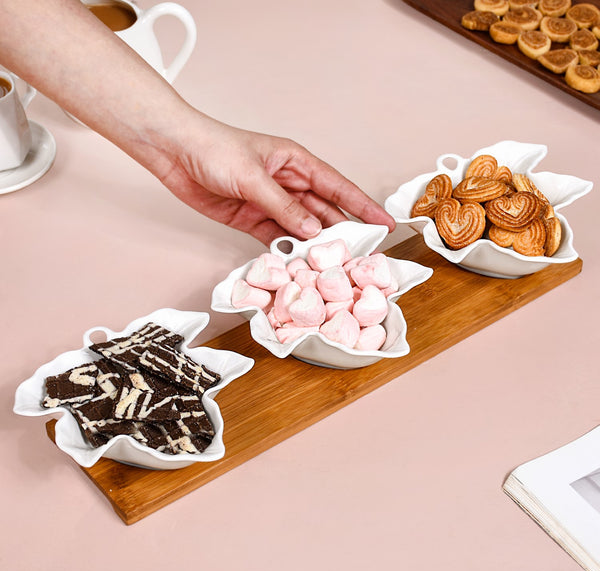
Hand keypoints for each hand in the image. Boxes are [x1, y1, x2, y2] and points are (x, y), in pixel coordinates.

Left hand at [155, 115, 395, 244]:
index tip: (384, 224)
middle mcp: (288, 183)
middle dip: (341, 233)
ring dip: (313, 246)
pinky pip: (276, 238)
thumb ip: (284, 206)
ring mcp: (270, 203)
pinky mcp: (252, 219)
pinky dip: (286, 251)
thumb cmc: (215, 149)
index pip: (338, 187)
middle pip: (323, 212)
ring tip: (330, 266)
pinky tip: (297, 264)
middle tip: (360, 255)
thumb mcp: (254, 177)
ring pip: (301, 229)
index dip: (363, 206)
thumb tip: (313, 230)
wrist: (175, 153)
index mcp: (296, 163)